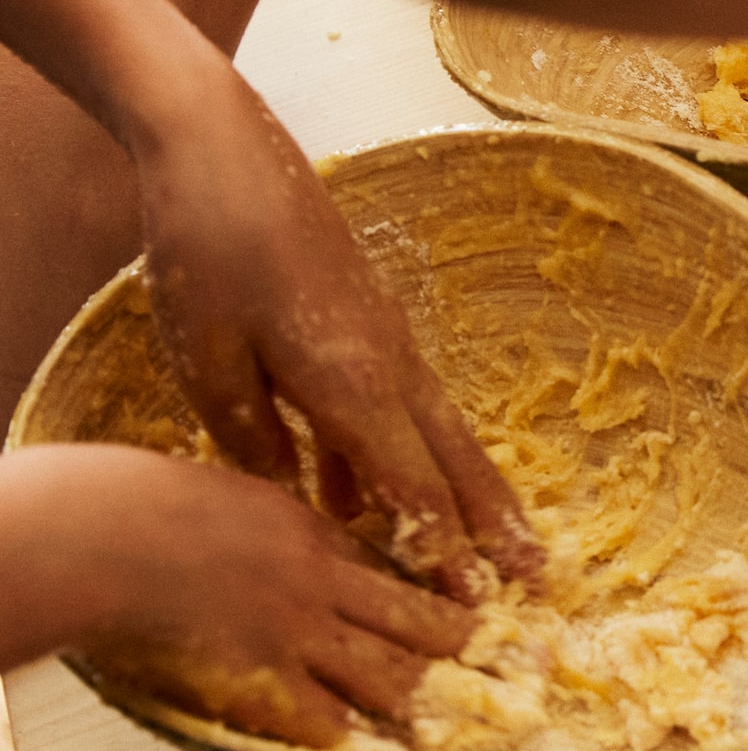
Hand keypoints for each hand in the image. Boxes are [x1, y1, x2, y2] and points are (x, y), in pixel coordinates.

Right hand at [20, 445, 472, 748]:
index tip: (490, 614)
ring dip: (441, 699)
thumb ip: (272, 524)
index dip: (452, 596)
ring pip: (392, 671)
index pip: (401, 572)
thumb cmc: (153, 509)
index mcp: (320, 538)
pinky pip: (325, 720)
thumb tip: (277, 529)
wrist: (114, 534)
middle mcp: (327, 585)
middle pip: (422, 620)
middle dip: (477, 646)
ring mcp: (299, 635)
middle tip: (528, 666)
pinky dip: (365, 743)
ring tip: (489, 718)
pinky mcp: (261, 681)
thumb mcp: (239, 498)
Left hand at [129, 67, 539, 600]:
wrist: (224, 149)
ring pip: (441, 430)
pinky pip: (406, 405)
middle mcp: (387, 362)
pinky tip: (372, 493)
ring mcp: (386, 337)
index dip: (441, 549)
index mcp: (352, 380)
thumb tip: (294, 497)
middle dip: (494, 525)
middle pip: (454, 458)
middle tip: (538, 579)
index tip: (474, 602)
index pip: (411, 485)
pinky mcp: (370, 320)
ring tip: (505, 544)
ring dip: (472, 491)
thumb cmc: (207, 249)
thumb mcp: (206, 361)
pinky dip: (414, 455)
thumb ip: (253, 439)